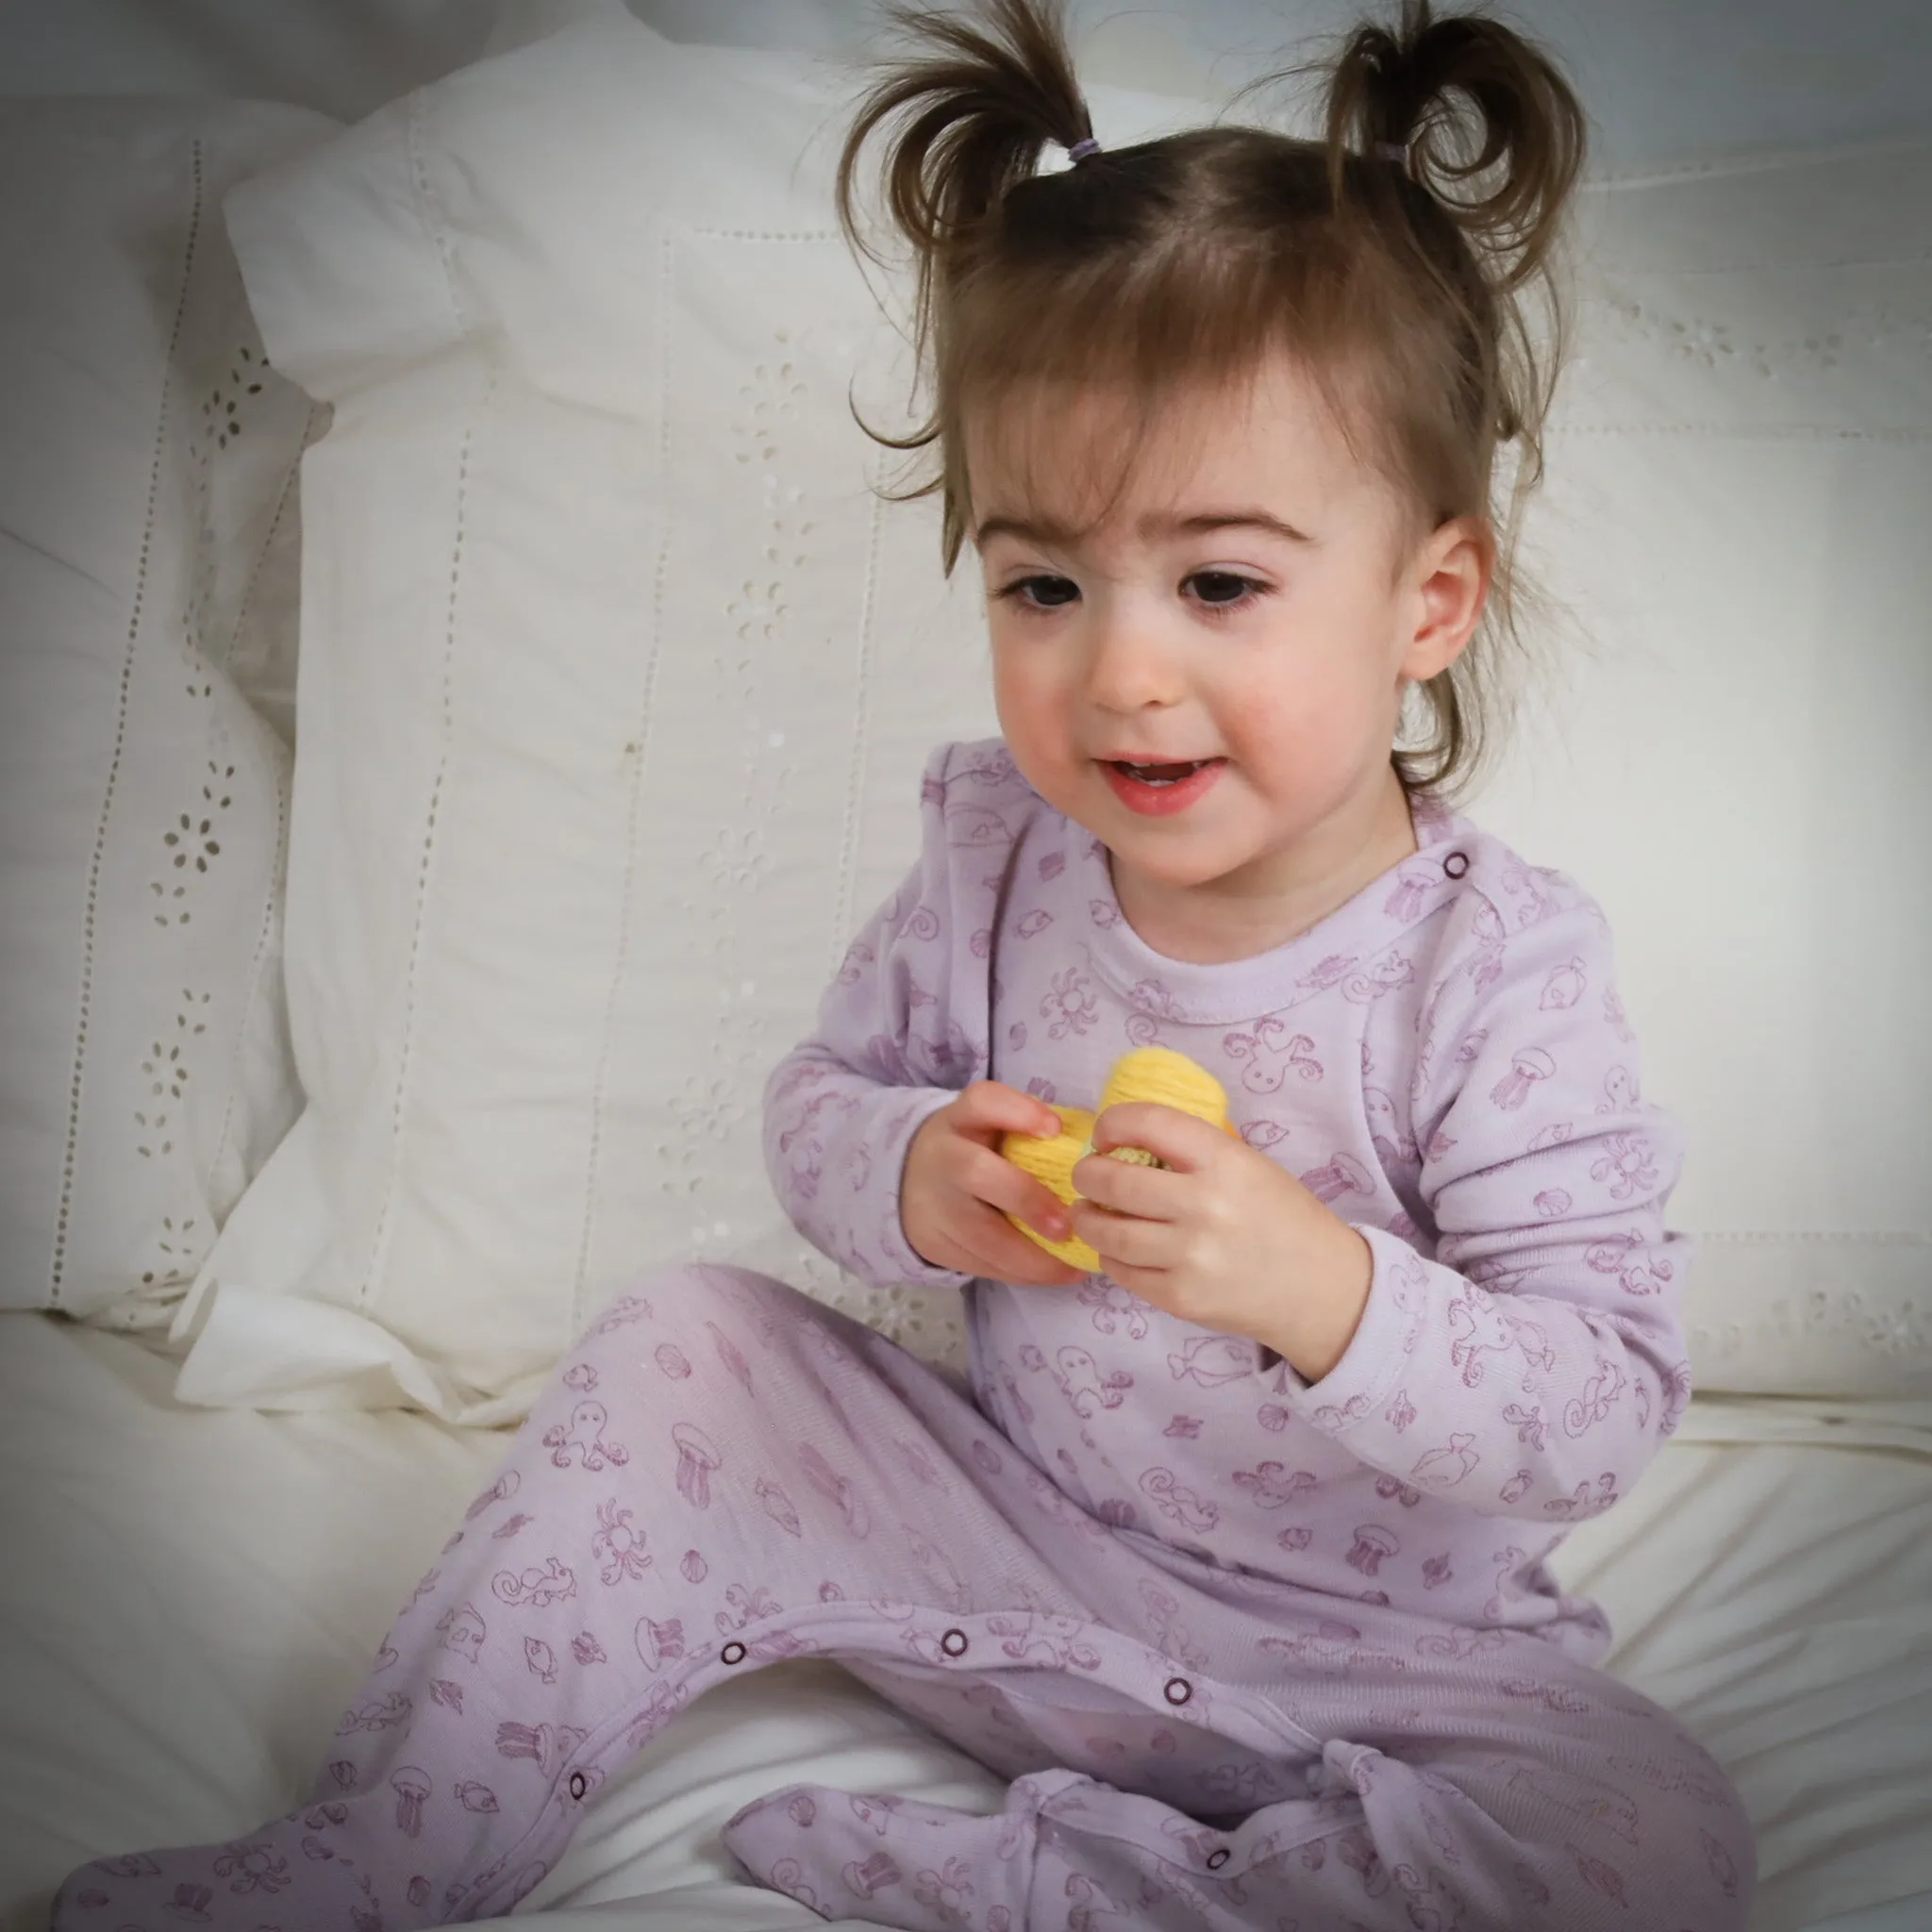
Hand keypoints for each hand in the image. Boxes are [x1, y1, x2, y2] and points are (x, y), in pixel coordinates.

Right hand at [901, 1082, 1090, 1288]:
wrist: (911, 1181)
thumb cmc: (976, 1149)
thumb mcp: (992, 1125)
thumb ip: (1031, 1130)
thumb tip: (1094, 1154)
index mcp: (961, 1119)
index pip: (983, 1102)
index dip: (1018, 1112)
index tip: (1055, 1129)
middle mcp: (941, 1156)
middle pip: (976, 1172)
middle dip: (1026, 1200)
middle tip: (1067, 1226)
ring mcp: (932, 1203)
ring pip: (980, 1234)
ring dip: (1032, 1257)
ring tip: (1073, 1266)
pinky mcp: (932, 1242)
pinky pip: (981, 1264)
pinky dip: (1021, 1273)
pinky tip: (1052, 1274)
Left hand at [1069, 1102, 1374, 1381]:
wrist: (1321, 1287)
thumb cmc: (1281, 1215)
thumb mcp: (1249, 1164)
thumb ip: (1194, 1150)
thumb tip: (1128, 1138)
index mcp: (1223, 1160)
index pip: (1148, 1123)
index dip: (1113, 1123)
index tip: (1106, 1134)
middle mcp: (1204, 1206)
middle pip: (1113, 1182)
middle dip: (1087, 1174)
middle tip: (1087, 1175)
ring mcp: (1191, 1257)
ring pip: (1108, 1233)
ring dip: (1088, 1218)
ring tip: (1090, 1213)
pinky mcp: (1181, 1298)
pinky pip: (1122, 1272)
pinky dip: (1111, 1256)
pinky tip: (1119, 1248)